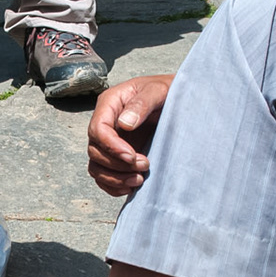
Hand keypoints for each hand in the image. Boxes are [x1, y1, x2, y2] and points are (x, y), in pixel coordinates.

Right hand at [87, 74, 172, 195]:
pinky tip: (131, 186)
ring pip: (97, 166)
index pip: (98, 129)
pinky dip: (114, 185)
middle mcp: (105, 124)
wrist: (179, 101)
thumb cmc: (167, 92)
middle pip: (95, 151)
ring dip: (115, 178)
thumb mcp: (158, 90)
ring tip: (139, 180)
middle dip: (117, 164)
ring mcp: (110, 141)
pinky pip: (104, 176)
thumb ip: (142, 103)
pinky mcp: (117, 156)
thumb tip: (125, 124)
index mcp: (110, 104)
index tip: (131, 156)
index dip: (111, 147)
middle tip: (144, 165)